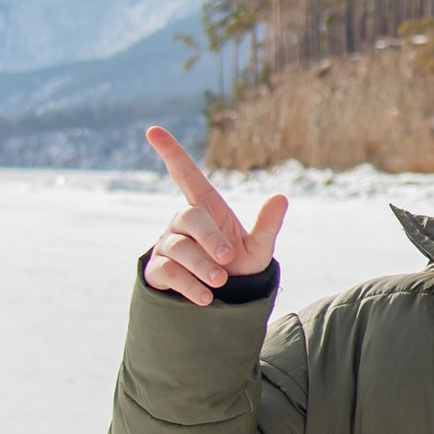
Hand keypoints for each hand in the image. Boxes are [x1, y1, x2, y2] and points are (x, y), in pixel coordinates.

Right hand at [142, 124, 285, 307]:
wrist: (225, 304)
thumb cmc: (240, 268)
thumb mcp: (259, 248)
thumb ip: (268, 225)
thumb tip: (281, 197)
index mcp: (205, 208)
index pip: (185, 174)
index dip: (171, 152)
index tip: (153, 130)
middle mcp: (182, 221)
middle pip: (190, 217)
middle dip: (211, 239)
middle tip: (228, 260)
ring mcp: (167, 245)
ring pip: (179, 247)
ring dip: (202, 266)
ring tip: (220, 282)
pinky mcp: (157, 270)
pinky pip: (168, 271)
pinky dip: (189, 285)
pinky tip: (205, 298)